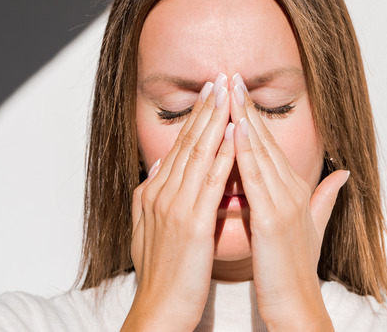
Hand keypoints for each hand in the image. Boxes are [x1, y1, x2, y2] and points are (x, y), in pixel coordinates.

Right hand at [123, 74, 234, 330]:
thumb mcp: (152, 228)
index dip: (195, 119)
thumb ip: (155, 193)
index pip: (179, 148)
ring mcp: (173, 206)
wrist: (158, 310)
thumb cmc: (163, 274)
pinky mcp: (190, 223)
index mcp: (154, 194)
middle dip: (205, 109)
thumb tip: (159, 163)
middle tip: (219, 79)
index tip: (210, 94)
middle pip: (187, 143)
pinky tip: (234, 134)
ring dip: (215, 121)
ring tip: (228, 93)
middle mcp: (160, 194)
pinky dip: (222, 154)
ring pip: (197, 154)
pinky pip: (209, 181)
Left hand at [229, 74, 348, 330]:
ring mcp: (285, 203)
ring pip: (261, 152)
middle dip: (247, 107)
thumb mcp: (313, 227)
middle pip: (265, 140)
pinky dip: (245, 152)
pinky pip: (256, 178)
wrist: (298, 306)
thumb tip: (343, 174)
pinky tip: (235, 130)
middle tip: (230, 76)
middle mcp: (292, 190)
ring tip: (229, 91)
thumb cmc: (296, 271)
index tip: (238, 91)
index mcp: (295, 190)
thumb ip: (325, 197)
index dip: (254, 116)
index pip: (270, 145)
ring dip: (244, 119)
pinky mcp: (274, 219)